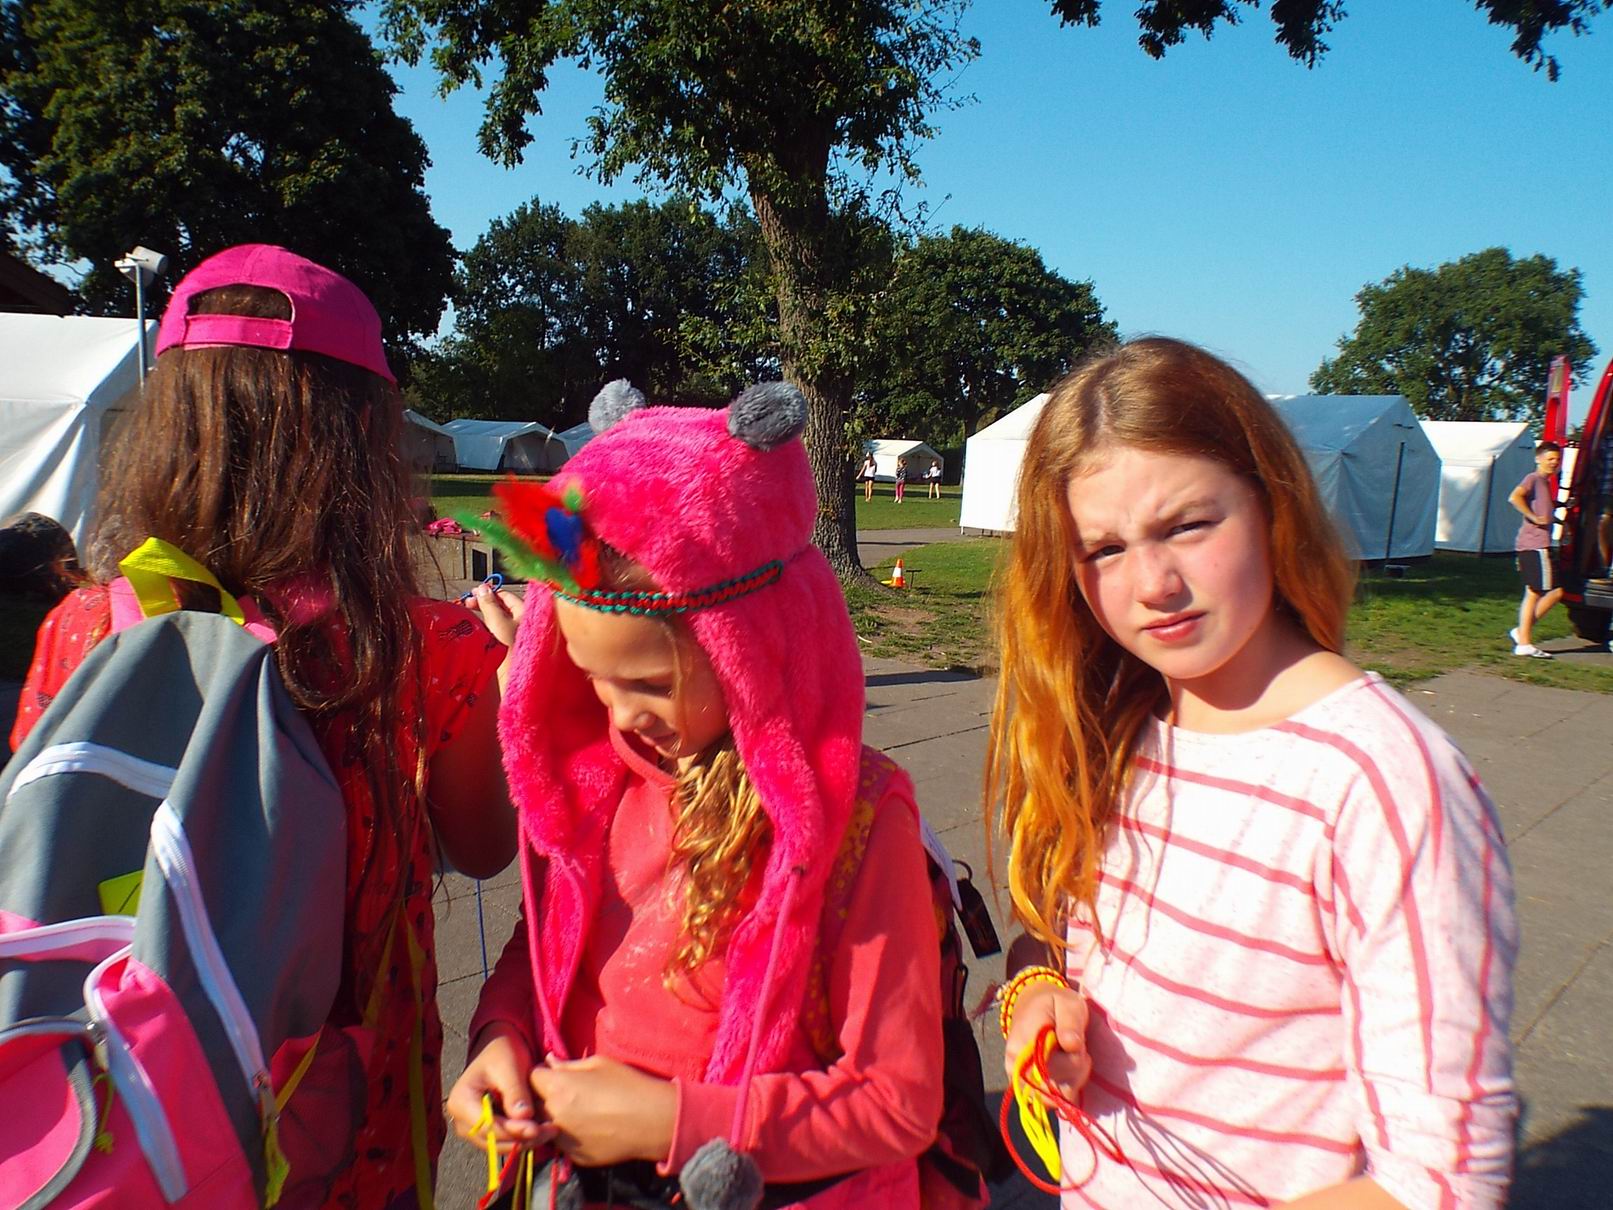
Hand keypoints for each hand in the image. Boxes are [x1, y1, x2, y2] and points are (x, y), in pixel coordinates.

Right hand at [446, 1026, 552, 1147]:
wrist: (500, 1050)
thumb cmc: (503, 1053)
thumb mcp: (509, 1067)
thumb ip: (515, 1091)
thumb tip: (524, 1117)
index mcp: (461, 1100)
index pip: (485, 1125)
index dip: (511, 1131)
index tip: (535, 1129)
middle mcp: (461, 1119)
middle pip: (491, 1140)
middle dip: (521, 1138)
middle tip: (549, 1131)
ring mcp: (472, 1128)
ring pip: (498, 1146)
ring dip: (524, 1142)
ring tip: (550, 1131)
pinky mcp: (486, 1132)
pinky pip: (504, 1142)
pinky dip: (522, 1139)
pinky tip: (543, 1131)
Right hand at [462, 583, 524, 647]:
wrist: (514, 675)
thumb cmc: (511, 648)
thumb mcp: (497, 622)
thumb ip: (489, 604)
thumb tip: (483, 589)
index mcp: (526, 611)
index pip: (506, 595)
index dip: (490, 592)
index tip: (474, 592)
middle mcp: (523, 621)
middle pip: (502, 606)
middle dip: (485, 603)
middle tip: (469, 602)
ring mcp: (517, 633)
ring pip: (499, 618)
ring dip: (484, 614)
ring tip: (470, 612)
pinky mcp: (509, 644)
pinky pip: (497, 630)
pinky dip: (487, 626)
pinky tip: (477, 626)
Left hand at [529, 1054, 676, 1167]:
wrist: (652, 1121)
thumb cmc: (628, 1085)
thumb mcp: (599, 1063)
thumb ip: (569, 1065)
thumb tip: (550, 1061)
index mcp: (558, 1087)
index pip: (532, 1078)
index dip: (542, 1074)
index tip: (555, 1074)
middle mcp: (554, 1115)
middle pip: (534, 1104)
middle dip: (544, 1096)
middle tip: (566, 1092)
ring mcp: (562, 1139)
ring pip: (546, 1125)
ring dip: (555, 1117)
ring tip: (580, 1110)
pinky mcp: (574, 1156)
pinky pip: (562, 1143)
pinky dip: (570, 1134)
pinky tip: (591, 1127)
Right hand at [1003, 983, 1090, 1106]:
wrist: (1036, 1007)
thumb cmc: (1053, 1004)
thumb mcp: (1068, 1003)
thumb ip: (1070, 1023)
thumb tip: (1071, 1044)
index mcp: (1023, 1043)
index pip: (1048, 1070)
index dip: (1070, 1061)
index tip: (1076, 1043)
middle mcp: (1015, 1066)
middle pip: (1053, 1087)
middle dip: (1074, 1068)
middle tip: (1076, 1046)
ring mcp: (1021, 1080)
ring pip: (1054, 1098)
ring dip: (1073, 1080)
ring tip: (1073, 1056)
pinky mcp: (1030, 1089)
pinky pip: (1053, 1101)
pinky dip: (1068, 1088)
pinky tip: (1071, 1070)